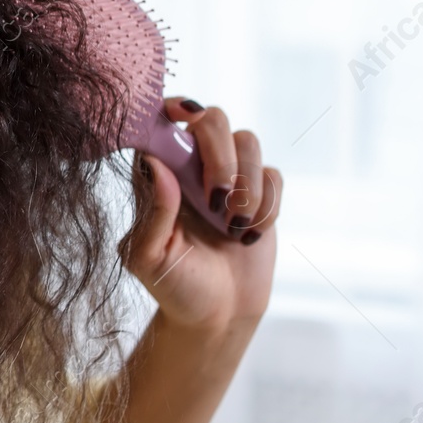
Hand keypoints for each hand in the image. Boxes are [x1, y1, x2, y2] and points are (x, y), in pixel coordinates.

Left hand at [121, 97, 282, 334]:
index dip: (172, 107)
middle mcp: (191, 166)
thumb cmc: (172, 285)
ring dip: (247, 184)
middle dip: (220, 156)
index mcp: (154, 174)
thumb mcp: (148, 256)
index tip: (182, 117)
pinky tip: (249, 235)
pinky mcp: (261, 194)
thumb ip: (153, 211)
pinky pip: (274, 174)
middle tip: (216, 200)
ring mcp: (228, 176)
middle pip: (211, 119)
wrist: (216, 316)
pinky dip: (268, 204)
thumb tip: (157, 164)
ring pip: (248, 140)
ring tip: (232, 228)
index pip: (160, 120)